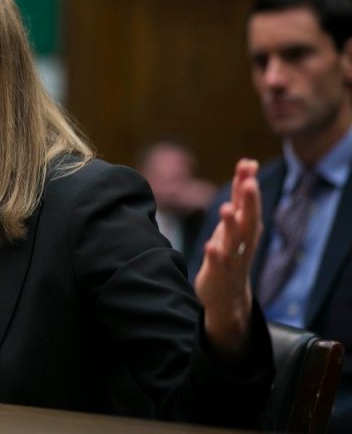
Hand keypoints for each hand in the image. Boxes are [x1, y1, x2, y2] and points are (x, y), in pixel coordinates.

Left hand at [194, 159, 261, 358]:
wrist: (229, 296)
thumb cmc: (231, 252)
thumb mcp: (236, 223)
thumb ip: (240, 196)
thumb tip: (248, 163)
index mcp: (246, 229)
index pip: (248, 203)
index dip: (247, 184)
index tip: (248, 164)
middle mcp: (243, 243)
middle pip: (248, 220)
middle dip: (249, 202)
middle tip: (249, 183)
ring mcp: (232, 260)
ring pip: (234, 242)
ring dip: (231, 225)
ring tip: (226, 208)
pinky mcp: (219, 275)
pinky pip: (218, 265)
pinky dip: (215, 255)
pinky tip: (210, 245)